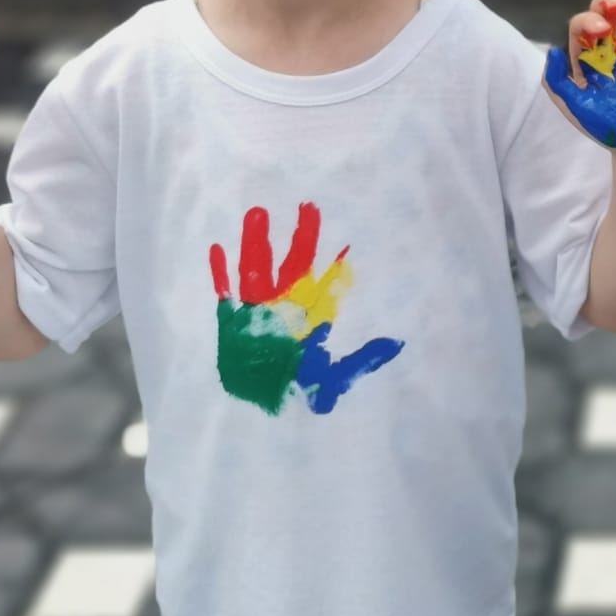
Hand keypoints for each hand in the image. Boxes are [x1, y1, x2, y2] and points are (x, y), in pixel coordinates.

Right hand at [209, 202, 402, 417]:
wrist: (259, 410)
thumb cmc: (298, 391)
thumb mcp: (334, 378)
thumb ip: (362, 361)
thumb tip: (398, 344)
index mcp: (312, 318)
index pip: (328, 285)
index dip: (338, 265)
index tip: (349, 241)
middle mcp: (286, 308)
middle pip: (294, 266)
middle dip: (301, 239)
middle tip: (309, 206)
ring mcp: (256, 313)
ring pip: (257, 270)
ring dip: (257, 243)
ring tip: (258, 212)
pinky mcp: (231, 324)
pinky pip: (225, 292)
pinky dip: (220, 272)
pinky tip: (217, 247)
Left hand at [543, 0, 615, 151]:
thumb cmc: (608, 128)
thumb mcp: (575, 107)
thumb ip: (557, 82)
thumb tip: (552, 51)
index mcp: (585, 56)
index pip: (581, 27)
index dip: (588, 22)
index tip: (601, 31)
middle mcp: (608, 45)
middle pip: (605, 12)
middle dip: (609, 3)